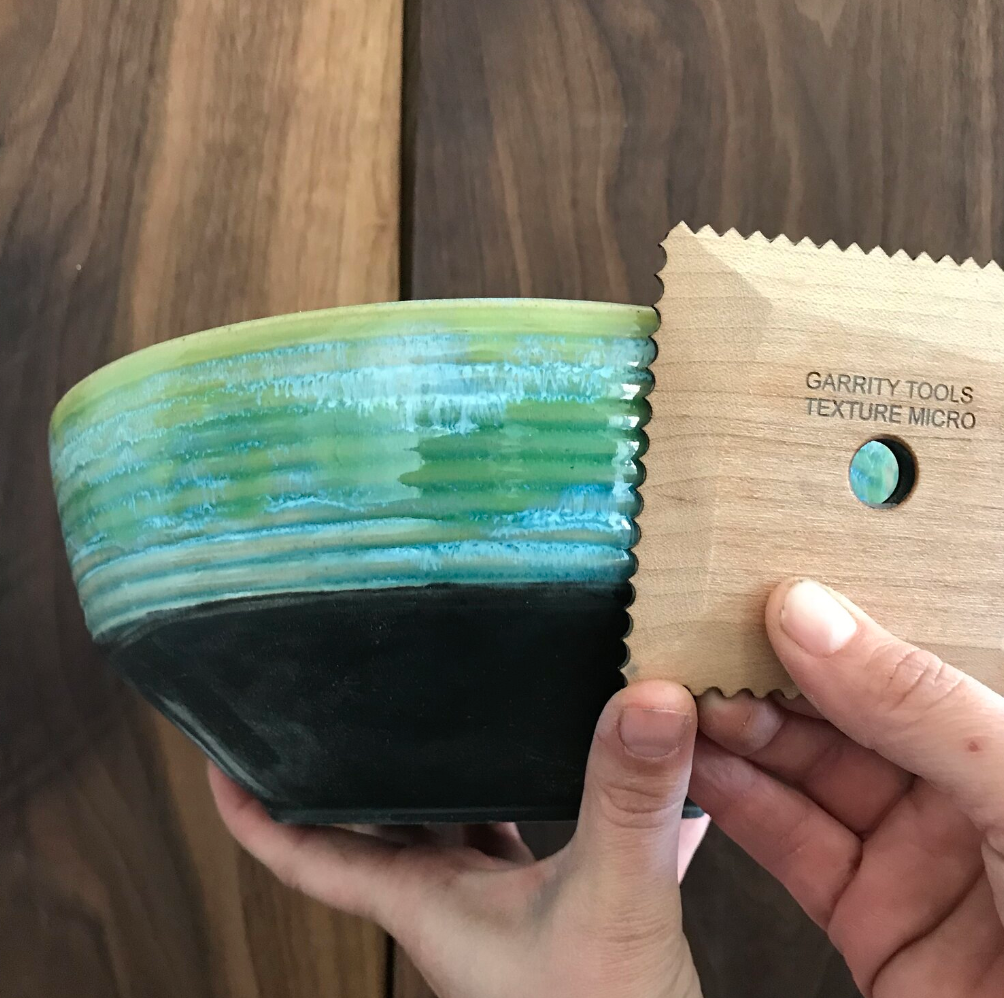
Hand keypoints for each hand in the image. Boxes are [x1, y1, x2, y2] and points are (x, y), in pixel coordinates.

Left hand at [210, 681, 708, 997]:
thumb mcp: (611, 902)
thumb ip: (625, 802)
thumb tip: (644, 701)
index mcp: (424, 899)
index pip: (305, 852)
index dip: (252, 807)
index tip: (219, 752)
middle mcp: (446, 898)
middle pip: (373, 822)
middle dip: (351, 764)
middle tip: (342, 695)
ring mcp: (493, 906)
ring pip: (442, 824)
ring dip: (433, 774)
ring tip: (433, 706)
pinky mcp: (545, 906)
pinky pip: (511, 834)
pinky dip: (515, 794)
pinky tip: (548, 759)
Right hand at [693, 578, 1003, 996]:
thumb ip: (915, 702)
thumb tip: (811, 617)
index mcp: (1003, 747)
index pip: (906, 661)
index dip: (832, 625)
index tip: (759, 595)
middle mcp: (959, 796)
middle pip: (844, 714)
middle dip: (771, 679)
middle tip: (705, 648)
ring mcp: (914, 859)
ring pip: (807, 776)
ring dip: (741, 736)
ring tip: (689, 702)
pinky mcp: (871, 920)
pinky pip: (792, 846)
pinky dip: (739, 803)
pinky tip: (703, 767)